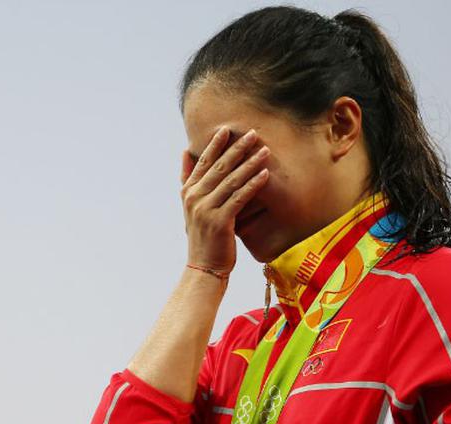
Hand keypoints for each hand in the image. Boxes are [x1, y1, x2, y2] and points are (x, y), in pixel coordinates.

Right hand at [179, 127, 270, 270]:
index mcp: (188, 192)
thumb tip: (185, 153)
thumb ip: (188, 179)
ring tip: (265, 150)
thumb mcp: (190, 206)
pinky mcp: (220, 221)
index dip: (215, 145)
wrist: (203, 267)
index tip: (227, 129)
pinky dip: (253, 184)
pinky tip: (265, 174)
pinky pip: (240, 197)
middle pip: (219, 167)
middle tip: (253, 133)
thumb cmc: (202, 236)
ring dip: (250, 163)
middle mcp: (194, 198)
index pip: (202, 162)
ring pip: (231, 180)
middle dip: (237, 149)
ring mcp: (206, 209)